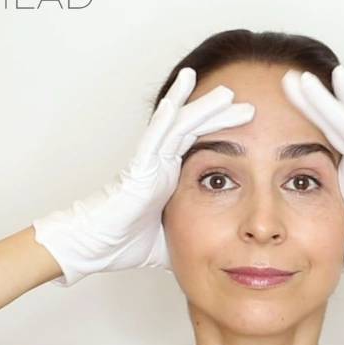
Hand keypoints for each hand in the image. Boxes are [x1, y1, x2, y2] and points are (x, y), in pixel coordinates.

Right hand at [32, 67, 253, 286]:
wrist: (94, 246)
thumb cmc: (124, 242)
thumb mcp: (176, 238)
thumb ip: (195, 238)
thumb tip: (220, 252)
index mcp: (170, 177)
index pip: (202, 146)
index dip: (224, 133)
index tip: (249, 125)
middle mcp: (160, 164)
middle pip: (195, 130)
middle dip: (221, 115)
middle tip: (249, 104)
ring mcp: (148, 163)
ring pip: (178, 126)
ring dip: (201, 107)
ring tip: (225, 92)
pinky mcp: (137, 169)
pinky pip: (152, 139)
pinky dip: (164, 118)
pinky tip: (176, 100)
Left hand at [281, 66, 343, 297]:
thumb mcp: (338, 229)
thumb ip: (319, 221)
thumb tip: (289, 233)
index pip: (321, 138)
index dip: (302, 119)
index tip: (279, 100)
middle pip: (333, 123)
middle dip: (312, 100)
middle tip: (289, 76)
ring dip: (338, 99)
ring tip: (324, 74)